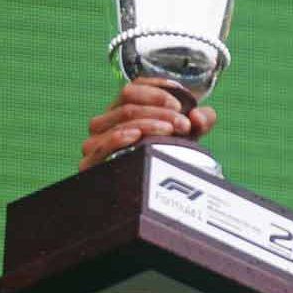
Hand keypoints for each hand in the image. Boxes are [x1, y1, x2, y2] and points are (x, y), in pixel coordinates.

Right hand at [78, 78, 216, 171]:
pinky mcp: (91, 162)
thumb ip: (199, 124)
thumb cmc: (163, 165)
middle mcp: (105, 123)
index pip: (134, 89)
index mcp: (122, 112)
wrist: (142, 202)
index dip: (157, 90)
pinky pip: (104, 144)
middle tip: (185, 124)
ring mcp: (96, 142)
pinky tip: (137, 136)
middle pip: (129, 104)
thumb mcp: (185, 140)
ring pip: (121, 120)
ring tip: (174, 131)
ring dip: (150, 123)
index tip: (181, 102)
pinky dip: (120, 137)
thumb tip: (200, 116)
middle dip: (161, 110)